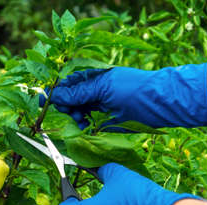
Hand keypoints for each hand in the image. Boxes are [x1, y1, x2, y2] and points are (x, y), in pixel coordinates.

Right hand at [40, 63, 206, 128]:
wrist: (160, 104)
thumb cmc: (133, 88)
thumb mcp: (104, 87)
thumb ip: (79, 92)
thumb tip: (56, 95)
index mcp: (96, 77)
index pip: (70, 83)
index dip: (58, 91)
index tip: (45, 100)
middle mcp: (97, 91)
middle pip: (72, 98)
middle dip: (66, 105)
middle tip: (69, 111)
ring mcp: (102, 106)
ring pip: (79, 111)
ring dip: (74, 116)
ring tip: (79, 120)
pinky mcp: (108, 121)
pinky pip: (89, 123)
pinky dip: (83, 125)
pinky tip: (83, 126)